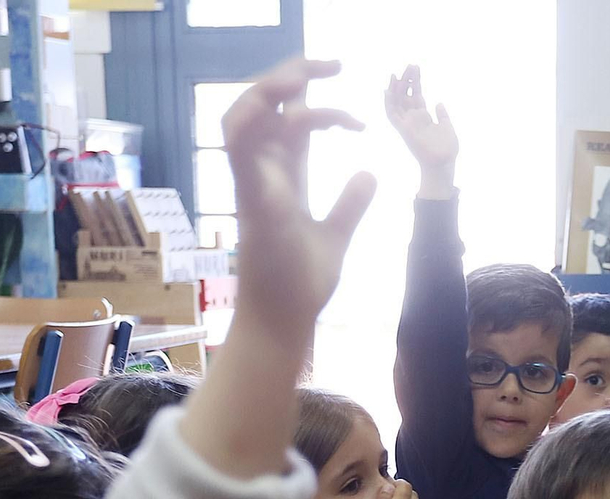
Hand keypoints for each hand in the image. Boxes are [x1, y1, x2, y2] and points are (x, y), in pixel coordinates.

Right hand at [184, 58, 374, 478]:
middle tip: (334, 64)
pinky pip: (239, 146)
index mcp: (282, 178)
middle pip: (261, 106)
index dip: (316, 103)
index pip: (288, 122)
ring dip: (271, 86)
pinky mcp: (250, 198)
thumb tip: (369, 174)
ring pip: (242, 113)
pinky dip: (259, 118)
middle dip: (290, 74)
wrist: (285, 322)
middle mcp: (263, 174)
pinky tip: (299, 113)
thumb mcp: (336, 236)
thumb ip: (350, 204)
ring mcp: (252, 184)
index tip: (360, 116)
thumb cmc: (301, 285)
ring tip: (309, 75)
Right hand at [385, 65, 457, 197]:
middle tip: (410, 65)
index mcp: (423, 116)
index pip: (416, 95)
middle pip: (406, 95)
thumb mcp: (447, 127)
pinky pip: (391, 115)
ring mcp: (407, 123)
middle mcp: (413, 118)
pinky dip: (388, 102)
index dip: (415, 82)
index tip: (416, 68)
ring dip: (397, 87)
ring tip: (400, 73)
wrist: (443, 164)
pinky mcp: (403, 129)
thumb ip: (442, 115)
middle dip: (407, 80)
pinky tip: (388, 89)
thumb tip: (439, 103)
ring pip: (397, 101)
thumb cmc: (446, 149)